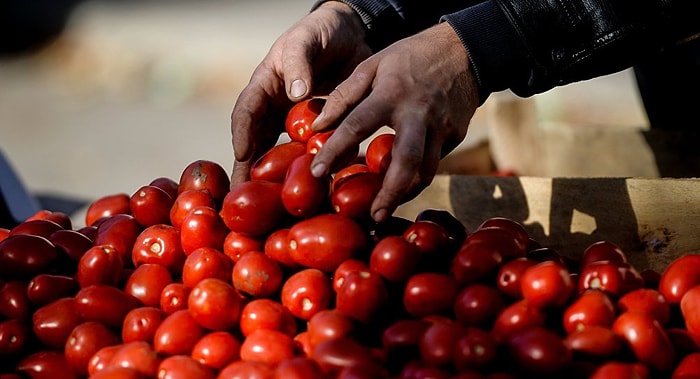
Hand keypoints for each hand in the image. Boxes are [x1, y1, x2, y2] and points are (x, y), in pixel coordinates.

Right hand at [230, 2, 371, 185]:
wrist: (351, 34)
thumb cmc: (321, 32)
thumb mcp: (306, 40)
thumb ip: (299, 62)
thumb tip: (296, 94)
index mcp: (265, 86)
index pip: (246, 112)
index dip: (242, 133)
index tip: (242, 154)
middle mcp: (275, 108)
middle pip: (257, 143)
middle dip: (249, 170)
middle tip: (242, 198)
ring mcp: (295, 122)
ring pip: (281, 153)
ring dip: (276, 178)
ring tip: (273, 206)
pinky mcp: (318, 130)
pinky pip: (310, 152)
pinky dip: (309, 170)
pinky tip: (313, 191)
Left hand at [310, 22, 479, 222]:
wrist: (465, 50)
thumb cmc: (411, 57)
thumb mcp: (373, 64)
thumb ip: (345, 95)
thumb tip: (319, 125)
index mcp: (391, 94)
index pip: (357, 126)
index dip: (334, 151)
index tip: (317, 173)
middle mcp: (418, 115)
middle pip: (405, 162)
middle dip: (389, 193)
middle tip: (372, 216)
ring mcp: (441, 128)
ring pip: (426, 172)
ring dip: (405, 193)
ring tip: (385, 208)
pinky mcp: (455, 136)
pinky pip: (434, 163)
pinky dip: (417, 177)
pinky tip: (402, 185)